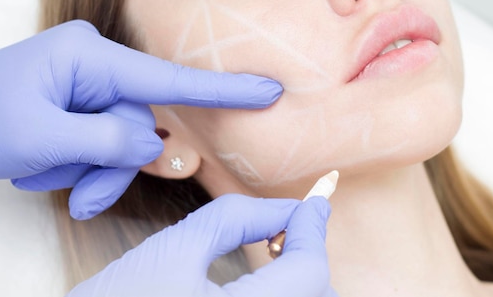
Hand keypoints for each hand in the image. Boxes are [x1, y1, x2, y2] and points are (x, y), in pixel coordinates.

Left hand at [0, 21, 281, 218]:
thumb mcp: (44, 137)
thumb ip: (109, 141)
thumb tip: (151, 145)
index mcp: (89, 56)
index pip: (168, 79)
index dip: (222, 89)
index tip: (268, 89)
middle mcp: (96, 62)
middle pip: (139, 123)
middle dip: (113, 165)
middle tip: (83, 197)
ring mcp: (89, 81)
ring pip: (120, 139)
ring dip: (93, 170)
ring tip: (50, 180)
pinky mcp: (82, 101)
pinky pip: (102, 139)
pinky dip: (82, 164)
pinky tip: (46, 168)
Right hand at [67, 195, 336, 296]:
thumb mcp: (176, 248)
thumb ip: (237, 217)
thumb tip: (283, 209)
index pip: (309, 271)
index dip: (312, 230)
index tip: (312, 203)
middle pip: (316, 294)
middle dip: (309, 257)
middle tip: (286, 229)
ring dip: (302, 280)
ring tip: (277, 252)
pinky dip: (286, 295)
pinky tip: (266, 281)